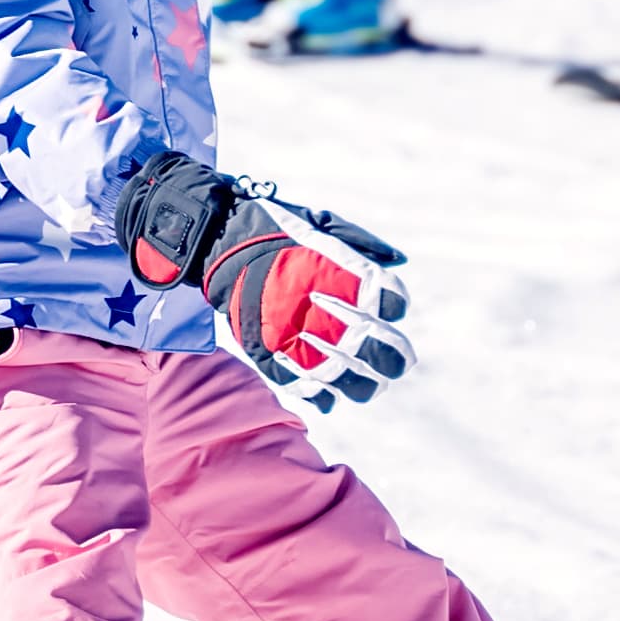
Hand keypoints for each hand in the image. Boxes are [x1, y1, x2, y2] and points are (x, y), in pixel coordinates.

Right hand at [111, 154, 415, 411]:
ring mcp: (300, 335)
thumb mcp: (322, 223)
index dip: (395, 306)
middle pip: (379, 348)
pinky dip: (320, 396)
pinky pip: (303, 385)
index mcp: (346, 276)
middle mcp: (329, 309)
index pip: (392, 302)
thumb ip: (362, 242)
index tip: (390, 307)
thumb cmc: (276, 230)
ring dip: (365, 384)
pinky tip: (330, 397)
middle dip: (393, 357)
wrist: (221, 241)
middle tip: (396, 360)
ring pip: (347, 375)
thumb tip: (398, 259)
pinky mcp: (272, 352)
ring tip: (371, 383)